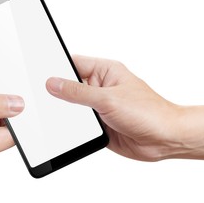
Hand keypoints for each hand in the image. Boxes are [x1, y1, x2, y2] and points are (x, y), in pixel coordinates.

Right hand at [46, 55, 183, 160]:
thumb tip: (53, 83)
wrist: (165, 139)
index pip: (73, 63)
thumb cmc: (148, 112)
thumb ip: (77, 92)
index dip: (56, 66)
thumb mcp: (107, 99)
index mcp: (105, 71)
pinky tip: (65, 126)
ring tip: (53, 113)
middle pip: (69, 85)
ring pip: (72, 105)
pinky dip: (71, 124)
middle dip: (57, 91)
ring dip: (65, 110)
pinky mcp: (98, 123)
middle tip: (40, 96)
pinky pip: (78, 122)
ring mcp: (98, 106)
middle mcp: (100, 87)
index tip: (38, 71)